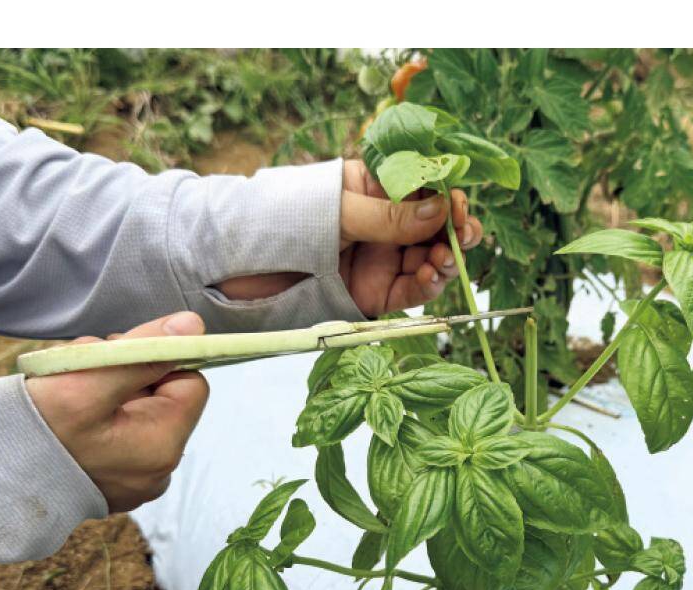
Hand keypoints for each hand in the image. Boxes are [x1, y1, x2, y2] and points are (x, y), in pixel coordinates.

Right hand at [26, 312, 209, 512]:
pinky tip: (70, 418)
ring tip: (69, 391)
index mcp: (162, 447)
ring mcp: (138, 480)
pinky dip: (101, 417)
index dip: (158, 360)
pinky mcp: (116, 482)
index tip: (118, 356)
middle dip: (129, 374)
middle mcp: (159, 470)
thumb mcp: (87, 379)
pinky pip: (122, 436)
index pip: (190, 383)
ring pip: (140, 412)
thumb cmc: (35, 429)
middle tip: (84, 369)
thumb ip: (144, 351)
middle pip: (163, 398)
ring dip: (110, 391)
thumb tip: (192, 326)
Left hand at [217, 160, 483, 316]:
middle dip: (455, 232)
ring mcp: (378, 261)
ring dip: (444, 261)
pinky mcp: (371, 296)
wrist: (228, 267)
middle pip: (434, 229)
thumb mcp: (337, 210)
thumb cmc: (276, 219)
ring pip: (428, 261)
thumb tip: (442, 210)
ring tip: (443, 261)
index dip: (449, 197)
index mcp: (374, 190)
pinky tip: (430, 277)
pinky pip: (409, 292)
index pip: (425, 190)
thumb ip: (389, 215)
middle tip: (464, 237)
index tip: (460, 206)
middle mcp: (382, 226)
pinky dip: (426, 286)